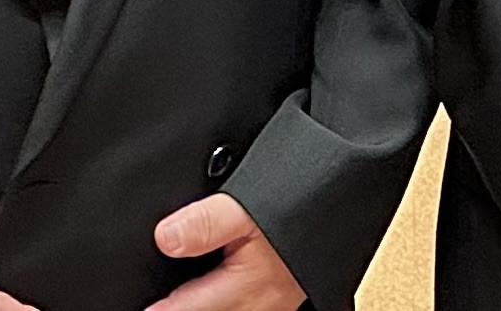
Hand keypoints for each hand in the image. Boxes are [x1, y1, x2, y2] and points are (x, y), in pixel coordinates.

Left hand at [147, 194, 300, 310]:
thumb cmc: (301, 201)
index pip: (191, 306)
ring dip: (204, 308)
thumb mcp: (247, 205)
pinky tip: (217, 296)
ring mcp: (274, 302)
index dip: (163, 310)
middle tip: (156, 310)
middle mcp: (262, 302)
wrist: (344, 200)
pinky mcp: (282, 296)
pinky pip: (245, 307)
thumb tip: (165, 239)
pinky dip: (225, 303)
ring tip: (178, 305)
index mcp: (249, 284)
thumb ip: (206, 223)